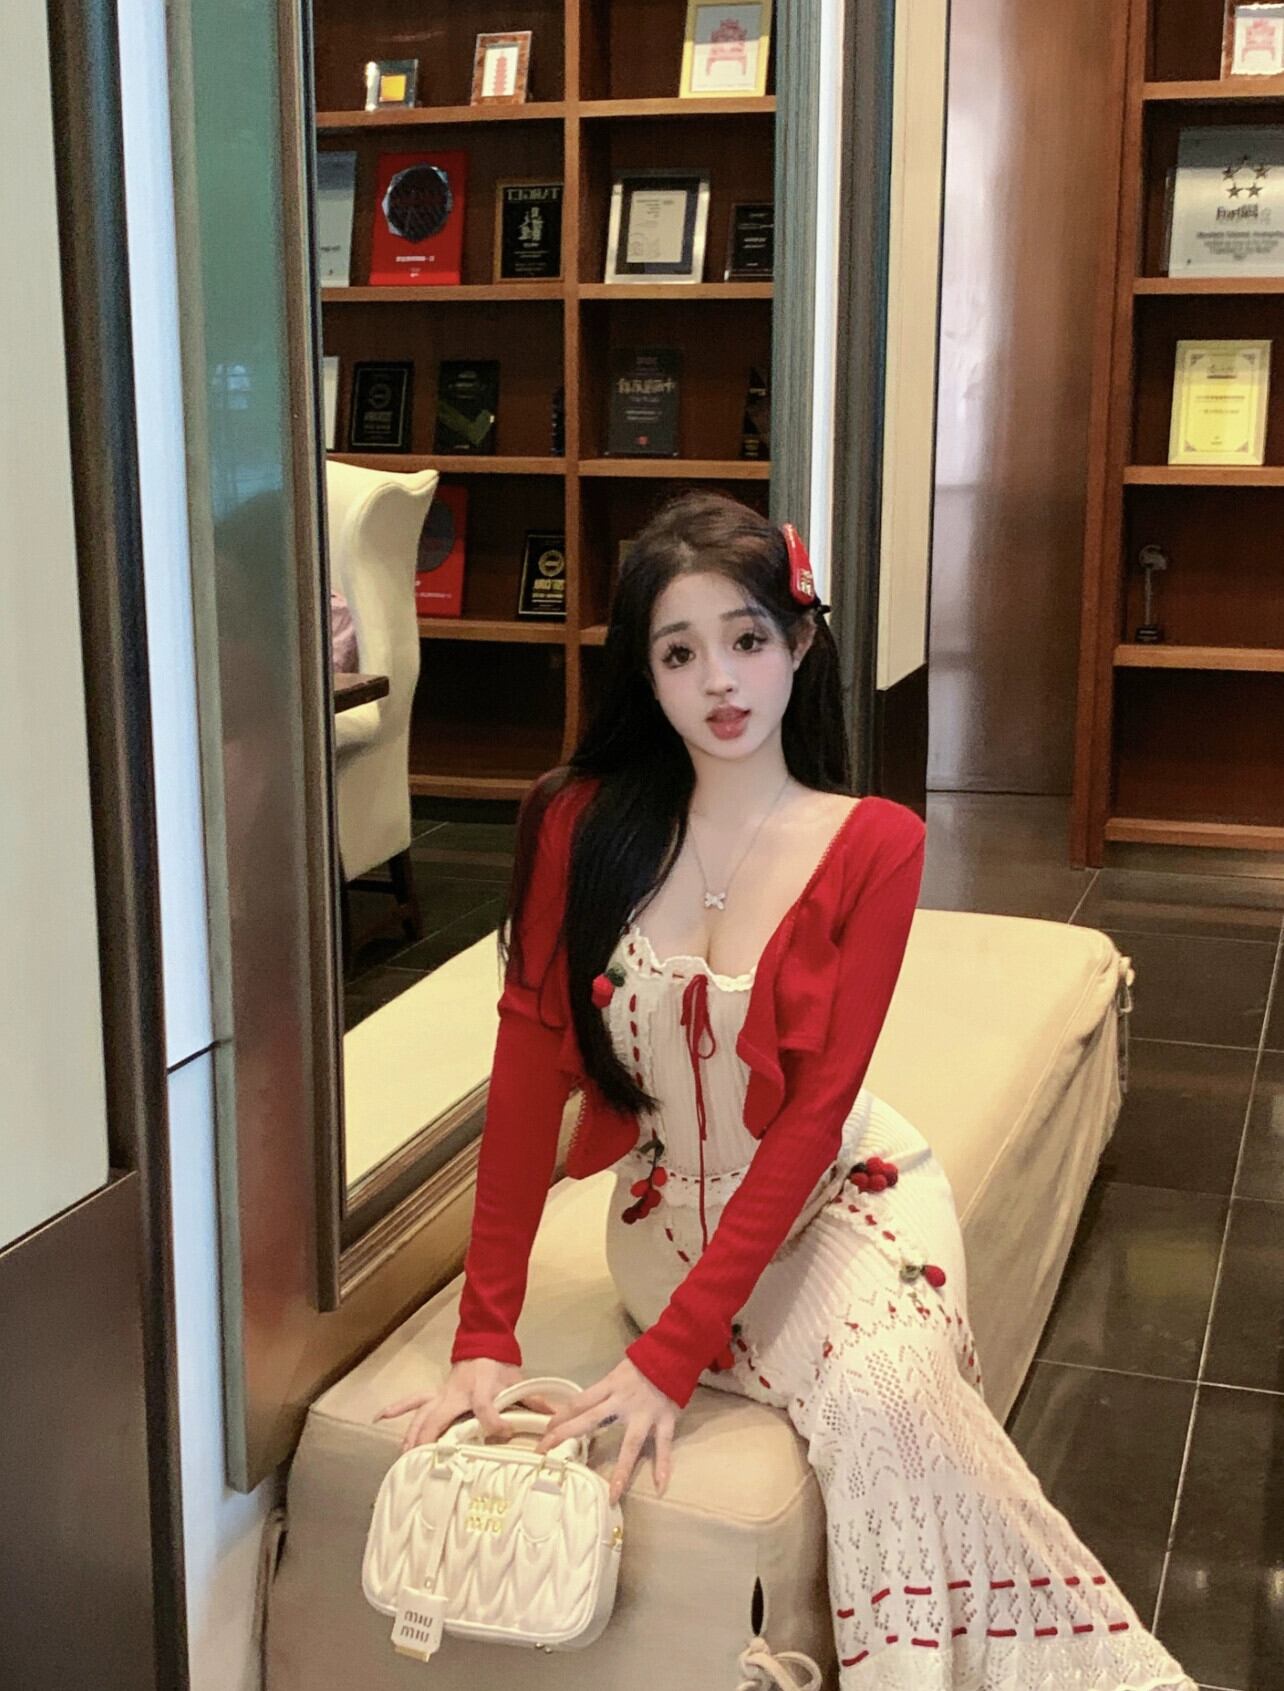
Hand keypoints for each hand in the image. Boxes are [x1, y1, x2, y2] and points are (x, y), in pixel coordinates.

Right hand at [375, 1358, 557, 1452]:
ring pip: (421, 1416)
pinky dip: (396, 1408)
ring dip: (412, 1438)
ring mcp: (442, 1395)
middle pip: (438, 1418)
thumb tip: (556, 1419)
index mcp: (480, 1389)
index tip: (504, 1434)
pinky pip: (413, 1402)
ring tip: (405, 1461)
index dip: (493, 1420)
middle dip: (431, 1443)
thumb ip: (535, 1402)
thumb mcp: (519, 1383)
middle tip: (426, 1469)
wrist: (484, 1343)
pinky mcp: (435, 1395)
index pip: (485, 1405)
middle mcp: (456, 1394)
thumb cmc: (501, 1367)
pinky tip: (379, 1417)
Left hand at [533, 1357, 678, 1504]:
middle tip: (545, 1451)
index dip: (561, 1416)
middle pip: (591, 1419)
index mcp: (610, 1386)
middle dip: (567, 1434)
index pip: (579, 1402)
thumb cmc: (643, 1364)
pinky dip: (663, 1465)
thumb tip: (582, 1409)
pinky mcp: (665, 1419)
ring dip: (622, 1470)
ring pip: (631, 1444)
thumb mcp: (617, 1374)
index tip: (545, 1432)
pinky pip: (663, 1445)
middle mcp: (623, 1401)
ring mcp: (645, 1414)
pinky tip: (660, 1485)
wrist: (673, 1353)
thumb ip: (603, 1393)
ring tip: (614, 1494)